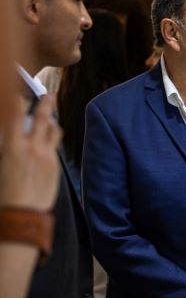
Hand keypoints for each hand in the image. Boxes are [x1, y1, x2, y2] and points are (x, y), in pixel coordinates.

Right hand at [0, 95, 61, 209]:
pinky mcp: (54, 167)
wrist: (22, 216)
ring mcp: (46, 157)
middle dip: (46, 104)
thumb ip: (6, 148)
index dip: (17, 102)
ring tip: (51, 118)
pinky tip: (49, 141)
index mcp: (12, 147)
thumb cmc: (2, 195)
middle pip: (42, 119)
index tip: (20, 95)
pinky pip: (55, 148)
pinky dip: (51, 141)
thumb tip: (8, 139)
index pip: (15, 116)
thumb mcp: (0, 165)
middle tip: (49, 95)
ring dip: (52, 123)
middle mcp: (32, 149)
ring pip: (54, 132)